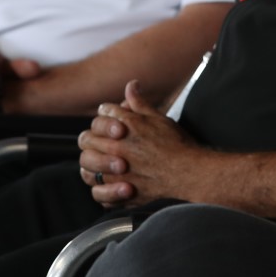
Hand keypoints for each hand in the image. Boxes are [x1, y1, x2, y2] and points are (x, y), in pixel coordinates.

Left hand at [78, 80, 203, 207]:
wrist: (189, 173)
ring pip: (86, 165)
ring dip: (92, 163)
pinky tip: (110, 183)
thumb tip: (131, 85)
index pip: (102, 113)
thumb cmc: (177, 145)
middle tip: (103, 141)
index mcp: (127, 125)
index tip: (113, 121)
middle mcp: (117, 146)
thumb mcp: (159, 118)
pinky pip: (97, 191)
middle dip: (93, 137)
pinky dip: (101, 188)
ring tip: (104, 163)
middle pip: (87, 138)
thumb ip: (140, 103)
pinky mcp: (119, 191)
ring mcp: (115, 170)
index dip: (106, 114)